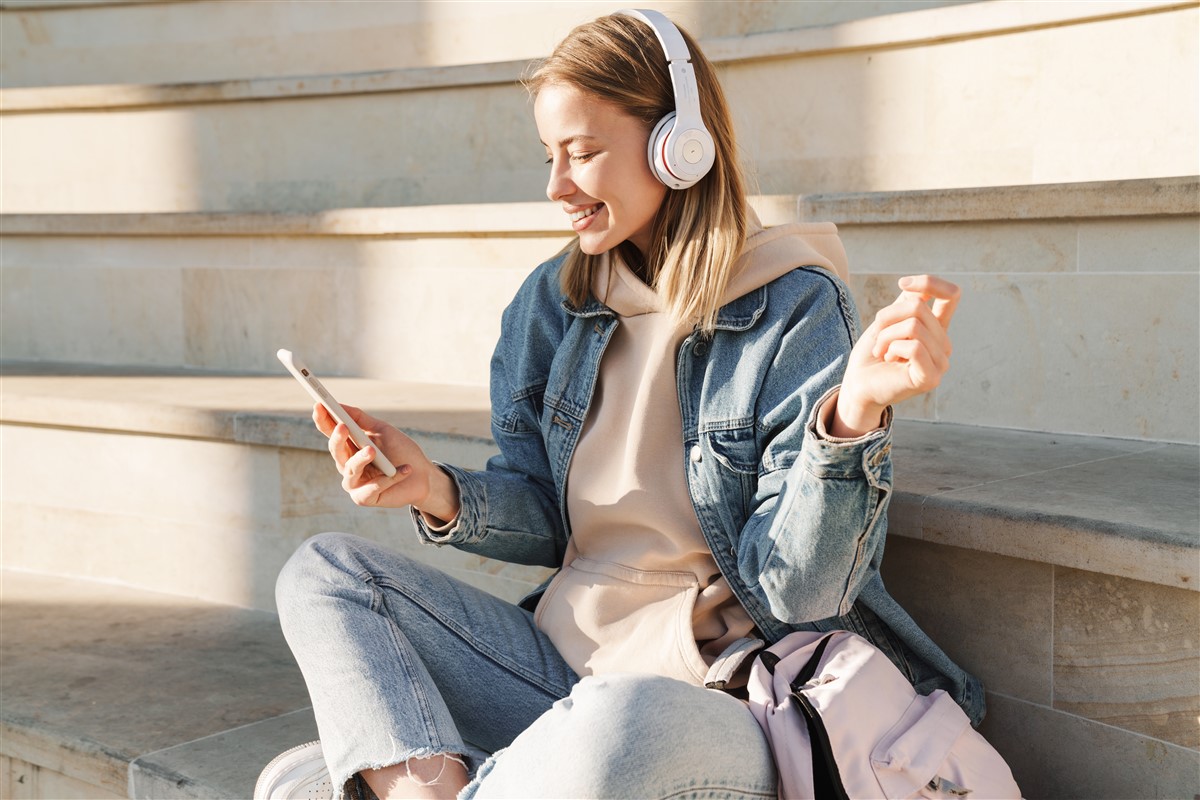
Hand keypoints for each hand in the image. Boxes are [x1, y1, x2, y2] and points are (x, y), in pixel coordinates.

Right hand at [314, 403, 459, 520]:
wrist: (423, 476)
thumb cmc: (402, 452)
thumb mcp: (383, 430)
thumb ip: (361, 419)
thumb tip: (339, 405)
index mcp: (350, 447)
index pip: (331, 433)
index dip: (323, 420)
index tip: (318, 405)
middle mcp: (347, 465)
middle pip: (336, 451)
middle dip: (338, 438)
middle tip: (342, 426)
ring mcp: (354, 483)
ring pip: (350, 470)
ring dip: (360, 459)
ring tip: (372, 450)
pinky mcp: (364, 498)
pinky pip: (370, 488)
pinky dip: (388, 479)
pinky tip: (404, 470)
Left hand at [831, 274, 959, 436]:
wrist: (857, 386)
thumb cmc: (872, 355)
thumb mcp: (888, 321)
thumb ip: (906, 304)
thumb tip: (918, 286)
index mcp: (937, 330)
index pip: (952, 294)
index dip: (929, 282)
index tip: (902, 284)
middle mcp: (944, 345)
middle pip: (918, 307)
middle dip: (887, 317)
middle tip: (877, 337)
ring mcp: (940, 363)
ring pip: (914, 326)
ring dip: (885, 335)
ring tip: (880, 350)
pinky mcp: (931, 378)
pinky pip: (914, 347)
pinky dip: (893, 348)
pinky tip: (888, 359)